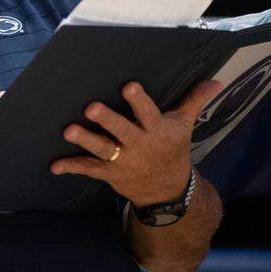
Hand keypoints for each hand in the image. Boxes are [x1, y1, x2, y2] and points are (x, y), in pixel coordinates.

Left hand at [51, 80, 222, 204]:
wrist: (167, 190)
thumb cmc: (172, 149)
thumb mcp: (185, 125)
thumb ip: (195, 101)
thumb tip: (216, 81)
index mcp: (156, 130)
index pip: (148, 113)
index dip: (138, 101)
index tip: (128, 86)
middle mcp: (138, 145)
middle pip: (122, 131)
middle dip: (107, 120)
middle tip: (90, 107)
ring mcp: (122, 160)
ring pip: (102, 149)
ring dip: (85, 140)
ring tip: (68, 131)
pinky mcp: (108, 172)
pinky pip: (88, 169)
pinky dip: (71, 167)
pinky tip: (54, 165)